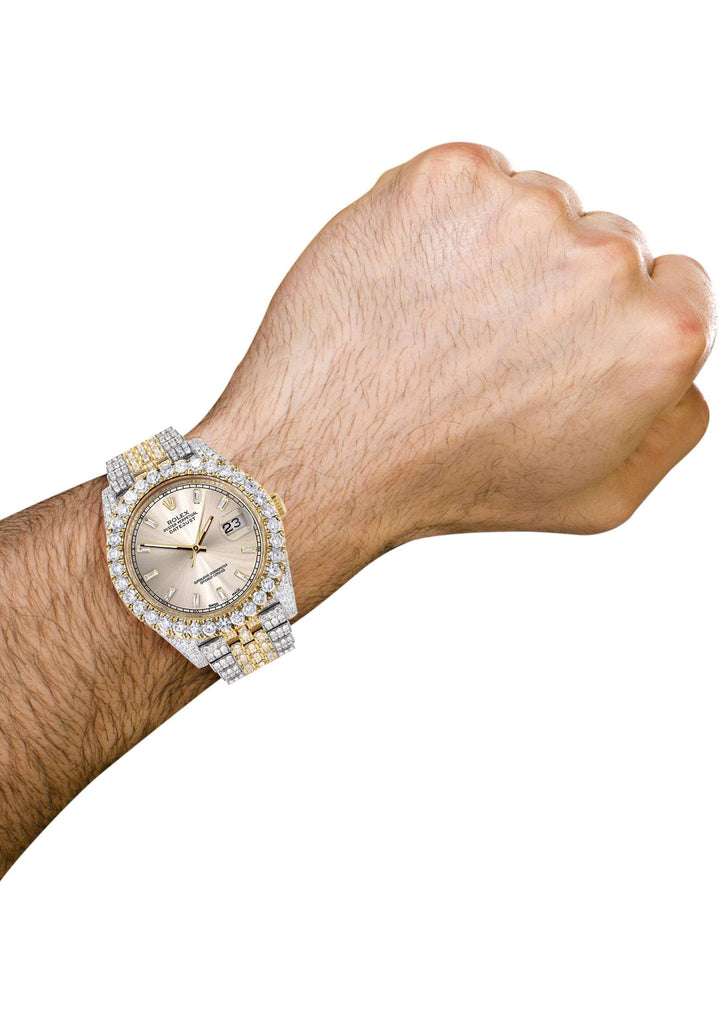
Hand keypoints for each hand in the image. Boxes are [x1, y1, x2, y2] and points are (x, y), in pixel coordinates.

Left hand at [194, 143, 714, 606]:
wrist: (330, 451)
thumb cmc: (456, 481)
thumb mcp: (600, 495)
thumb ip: (674, 424)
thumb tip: (683, 369)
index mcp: (659, 336)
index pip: (675, 284)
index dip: (615, 318)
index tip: (561, 344)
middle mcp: (605, 260)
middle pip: (607, 241)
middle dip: (558, 286)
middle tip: (490, 348)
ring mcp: (524, 208)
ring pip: (537, 207)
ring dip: (499, 250)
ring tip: (443, 324)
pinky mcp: (449, 177)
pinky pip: (470, 184)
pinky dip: (444, 223)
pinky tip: (413, 286)